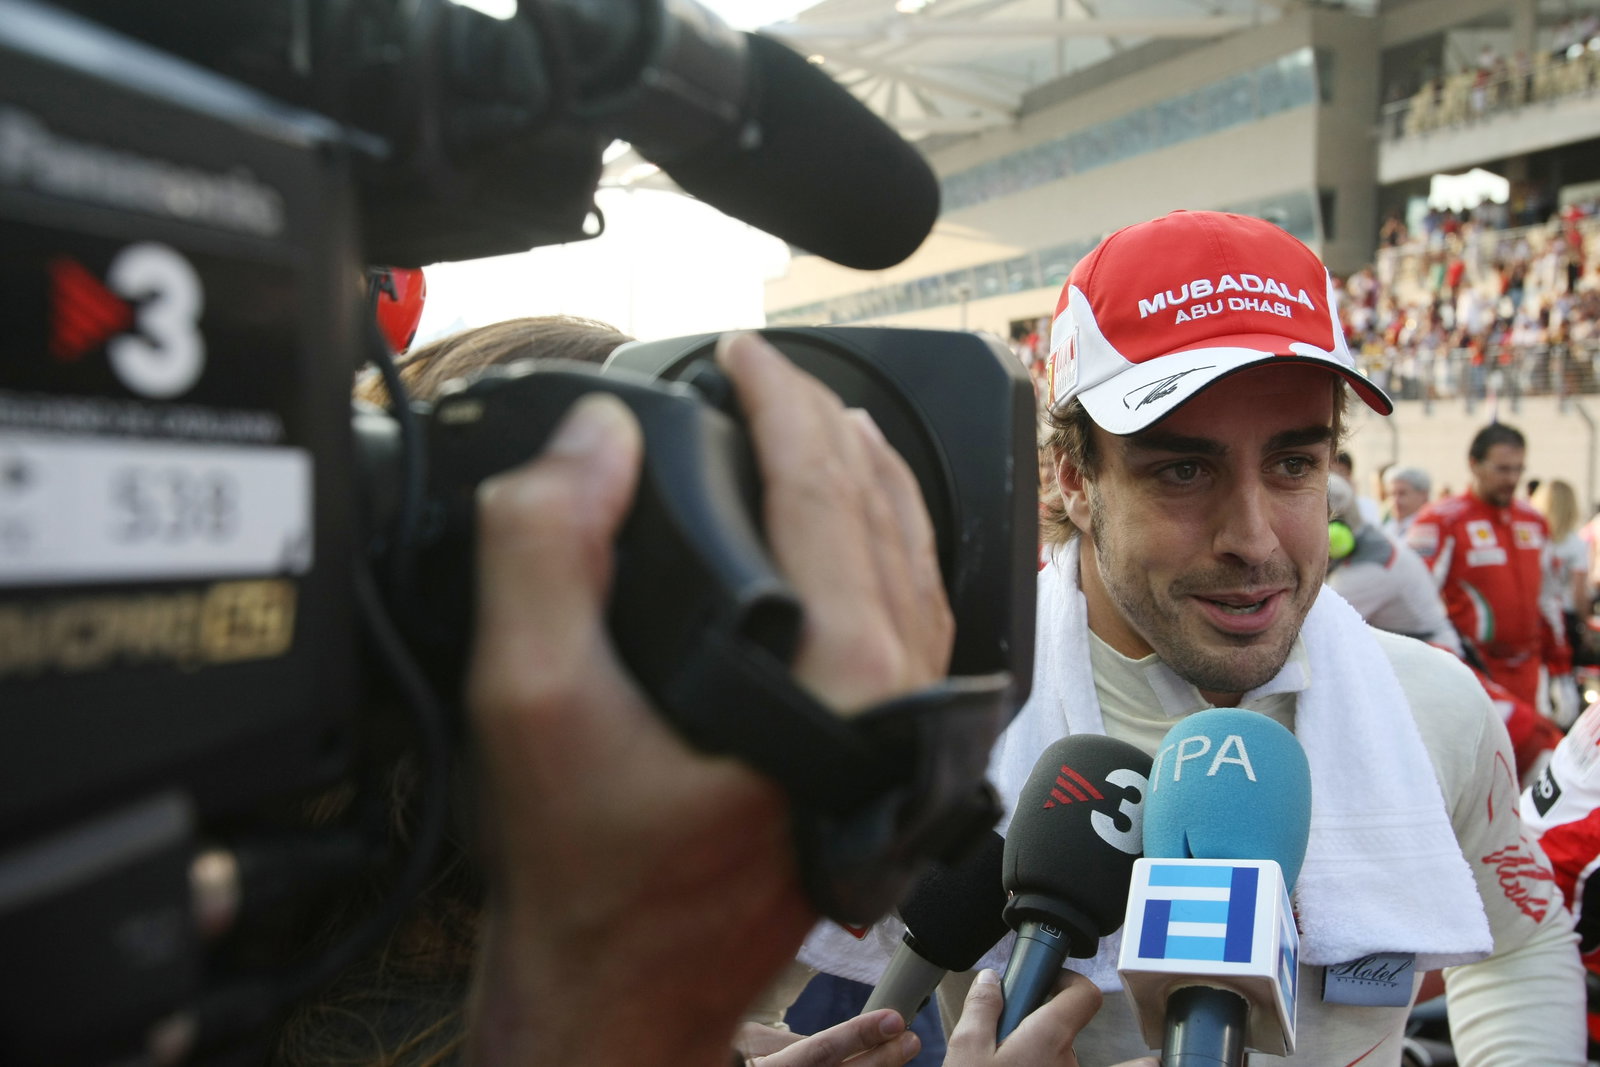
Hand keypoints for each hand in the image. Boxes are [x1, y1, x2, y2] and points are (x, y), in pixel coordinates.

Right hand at [462, 333, 953, 1066]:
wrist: (622, 1000)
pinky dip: (889, 550)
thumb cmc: (587, 878)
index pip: (825, 485)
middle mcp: (894, 696)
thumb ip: (547, 550)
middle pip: (884, 513)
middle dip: (827, 424)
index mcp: (836, 673)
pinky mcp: (889, 758)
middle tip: (771, 373)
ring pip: (916, 563)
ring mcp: (902, 731)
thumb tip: (594, 438)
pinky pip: (914, 619)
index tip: (738, 351)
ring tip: (827, 424)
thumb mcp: (529, 702)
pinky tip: (856, 534)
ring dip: (872, 480)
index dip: (779, 397)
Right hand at [737, 1011, 919, 1066]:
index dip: (858, 1034)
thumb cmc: (731, 1058)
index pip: (820, 1051)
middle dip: (882, 1059)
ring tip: (900, 1052)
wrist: (714, 1066)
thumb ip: (782, 1042)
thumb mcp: (747, 1041)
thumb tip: (826, 1034)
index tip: (892, 1018)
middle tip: (910, 1039)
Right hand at [944, 970, 1156, 1066]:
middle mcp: (1071, 1066)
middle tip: (1048, 1031)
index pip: (1084, 996)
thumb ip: (982, 1010)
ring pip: (1104, 1066)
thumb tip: (991, 980)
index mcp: (1047, 1041)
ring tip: (1130, 1060)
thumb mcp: (966, 1051)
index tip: (1052, 986)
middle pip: (1086, 1037)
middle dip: (1067, 1026)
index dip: (1070, 983)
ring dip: (1107, 1061)